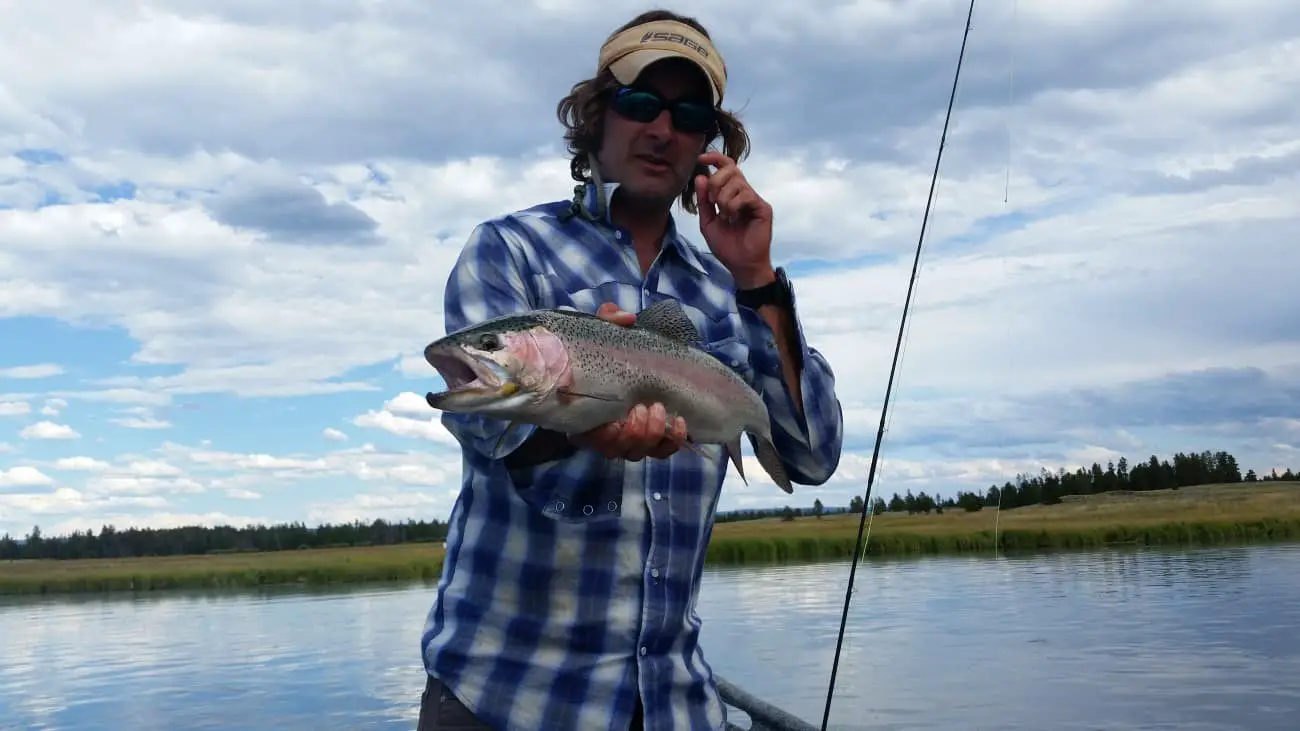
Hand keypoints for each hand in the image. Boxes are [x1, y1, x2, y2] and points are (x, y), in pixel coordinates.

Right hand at [568, 303, 688, 460]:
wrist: (629, 360)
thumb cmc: (608, 350)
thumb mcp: (603, 332)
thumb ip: (608, 320)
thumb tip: (627, 318)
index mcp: (585, 413)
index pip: (588, 438)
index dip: (602, 436)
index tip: (614, 421)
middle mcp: (606, 432)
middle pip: (617, 450)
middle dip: (633, 434)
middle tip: (643, 408)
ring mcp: (630, 438)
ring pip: (638, 452)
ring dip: (651, 436)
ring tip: (660, 410)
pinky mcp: (653, 439)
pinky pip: (661, 451)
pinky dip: (672, 441)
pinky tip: (680, 422)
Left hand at [695, 151, 776, 288]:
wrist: (741, 265)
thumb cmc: (727, 246)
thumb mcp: (707, 222)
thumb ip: (704, 201)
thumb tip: (700, 176)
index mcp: (731, 194)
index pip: (726, 167)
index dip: (714, 158)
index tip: (700, 159)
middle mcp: (744, 193)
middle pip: (731, 169)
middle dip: (716, 182)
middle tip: (713, 201)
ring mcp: (754, 199)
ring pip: (737, 182)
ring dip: (724, 197)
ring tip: (724, 215)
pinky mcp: (763, 207)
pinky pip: (746, 194)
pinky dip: (734, 205)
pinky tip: (733, 218)